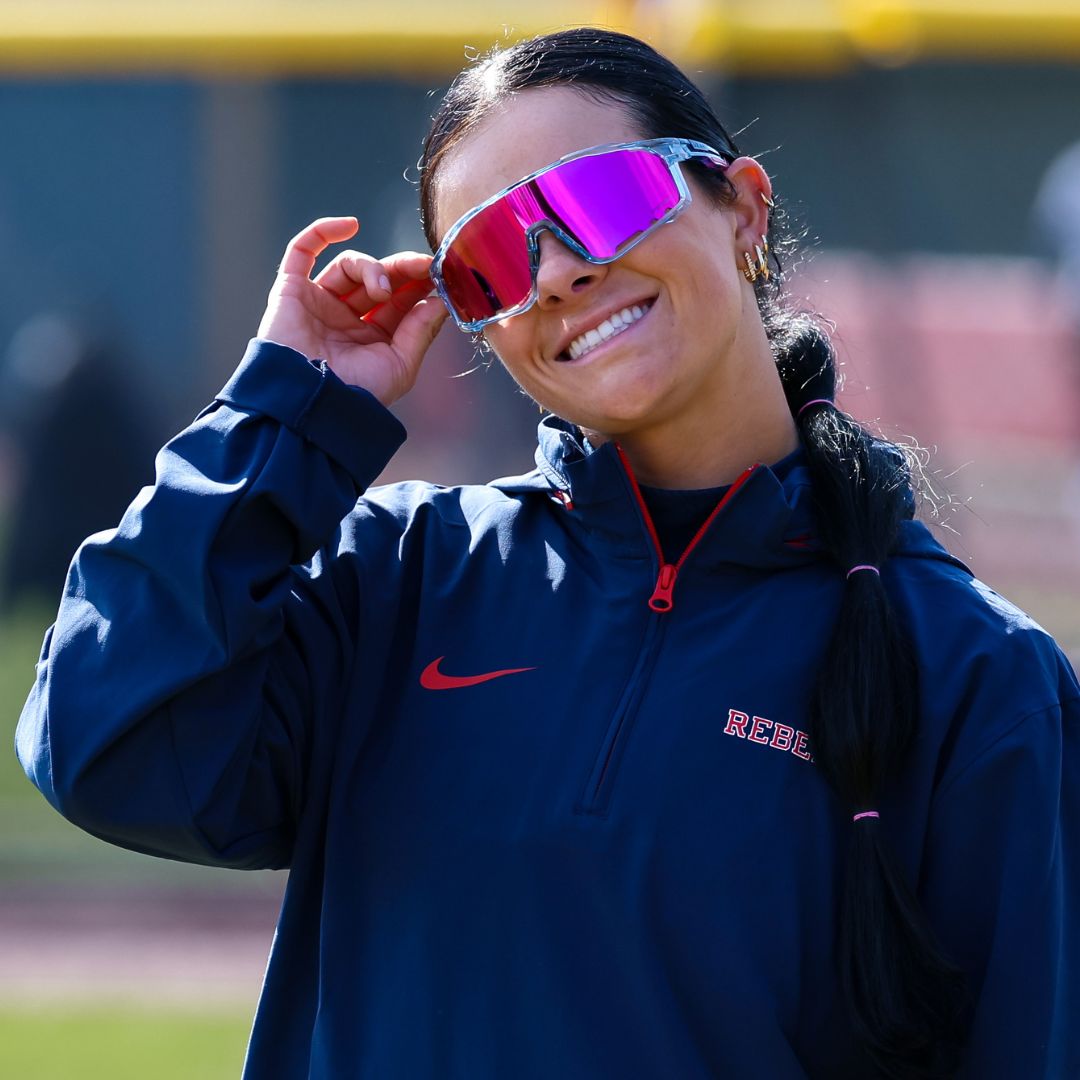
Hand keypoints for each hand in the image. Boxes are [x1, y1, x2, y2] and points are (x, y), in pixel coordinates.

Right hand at [256, 217, 449, 405]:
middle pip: (379, 278)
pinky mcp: (291, 291)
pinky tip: (350, 225)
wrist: (310, 402)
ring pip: (349, 266)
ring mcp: (319, 303)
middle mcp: (347, 318)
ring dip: (372, 268)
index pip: (400, 300)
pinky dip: (323, 232)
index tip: (440, 274)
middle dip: (403, 270)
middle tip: (424, 265)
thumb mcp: (400, 365)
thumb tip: (440, 300)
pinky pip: (302, 251)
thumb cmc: (357, 393)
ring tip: (383, 289)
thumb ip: (421, 331)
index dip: (420, 283)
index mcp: (373, 337)